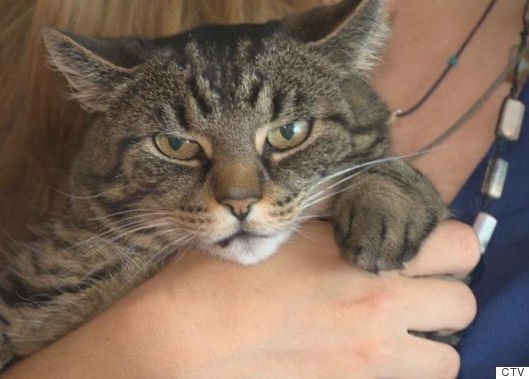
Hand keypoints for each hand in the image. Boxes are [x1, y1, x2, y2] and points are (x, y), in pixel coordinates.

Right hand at [0, 221, 478, 378]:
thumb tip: (360, 207)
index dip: (445, 243)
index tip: (420, 244)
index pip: (456, 244)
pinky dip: (405, 370)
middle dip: (443, 291)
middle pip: (462, 301)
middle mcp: (379, 310)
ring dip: (430, 339)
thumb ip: (330, 219)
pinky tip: (372, 355)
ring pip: (448, 356)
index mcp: (362, 259)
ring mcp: (371, 360)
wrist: (185, 342)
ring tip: (398, 329)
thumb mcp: (276, 229)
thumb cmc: (219, 279)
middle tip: (409, 286)